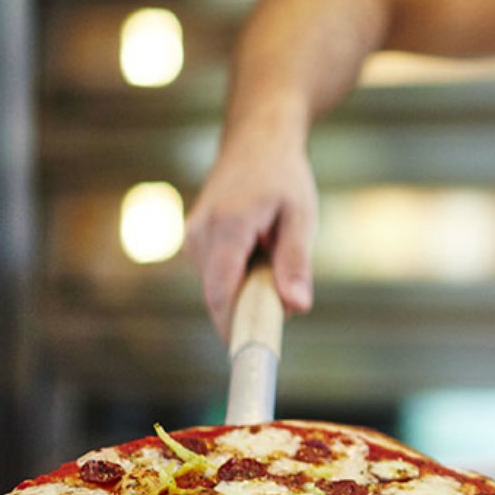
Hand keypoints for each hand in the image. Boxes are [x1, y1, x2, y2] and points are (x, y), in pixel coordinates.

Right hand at [185, 113, 317, 336]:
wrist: (256, 140)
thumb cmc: (283, 176)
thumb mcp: (301, 215)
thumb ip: (296, 262)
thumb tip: (296, 307)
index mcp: (228, 225)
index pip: (221, 292)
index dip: (233, 329)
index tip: (252, 355)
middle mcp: (200, 233)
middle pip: (221, 295)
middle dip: (251, 306)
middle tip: (286, 294)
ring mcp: (192, 236)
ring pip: (219, 287)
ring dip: (248, 287)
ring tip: (272, 249)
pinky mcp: (193, 240)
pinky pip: (217, 275)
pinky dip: (240, 275)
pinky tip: (258, 247)